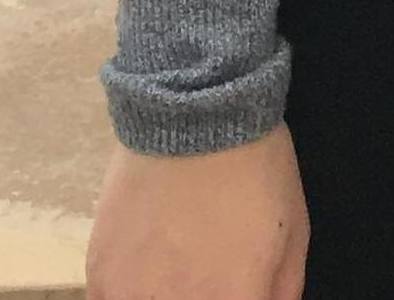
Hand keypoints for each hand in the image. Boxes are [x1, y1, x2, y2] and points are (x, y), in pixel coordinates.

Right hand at [87, 128, 306, 299]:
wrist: (196, 112)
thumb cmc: (254, 169)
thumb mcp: (293, 230)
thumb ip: (282, 291)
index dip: (240, 298)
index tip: (239, 286)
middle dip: (205, 294)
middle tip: (211, 269)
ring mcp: (132, 298)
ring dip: (166, 294)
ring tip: (178, 265)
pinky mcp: (100, 277)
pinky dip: (130, 293)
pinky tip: (147, 266)